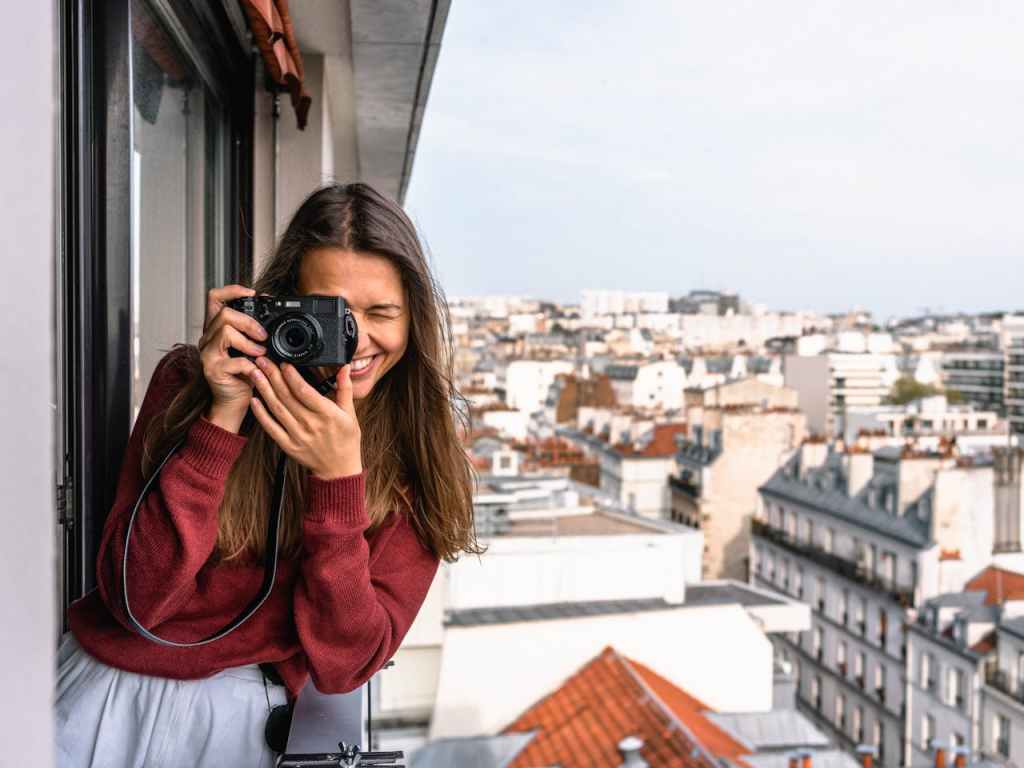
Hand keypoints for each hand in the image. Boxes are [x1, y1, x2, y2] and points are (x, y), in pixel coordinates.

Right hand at [197, 285, 268, 431]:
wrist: (234, 403)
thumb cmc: (243, 376)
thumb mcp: (251, 349)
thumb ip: (255, 334)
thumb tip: (274, 317)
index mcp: (216, 330)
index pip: (214, 298)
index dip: (232, 290)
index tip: (253, 293)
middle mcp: (207, 339)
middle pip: (224, 314)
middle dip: (249, 322)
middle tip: (263, 336)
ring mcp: (207, 355)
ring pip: (225, 332)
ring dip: (249, 342)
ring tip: (261, 354)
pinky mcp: (213, 371)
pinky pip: (233, 360)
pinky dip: (249, 364)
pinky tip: (256, 370)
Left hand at [248, 359, 362, 479]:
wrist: (338, 470)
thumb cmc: (346, 440)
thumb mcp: (350, 414)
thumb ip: (345, 389)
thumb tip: (345, 367)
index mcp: (327, 414)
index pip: (305, 391)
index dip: (292, 376)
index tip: (284, 362)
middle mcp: (311, 424)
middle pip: (288, 396)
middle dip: (273, 376)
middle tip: (263, 360)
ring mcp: (298, 436)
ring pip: (277, 409)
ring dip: (264, 390)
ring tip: (255, 373)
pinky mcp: (288, 446)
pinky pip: (271, 428)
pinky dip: (261, 414)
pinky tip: (254, 400)